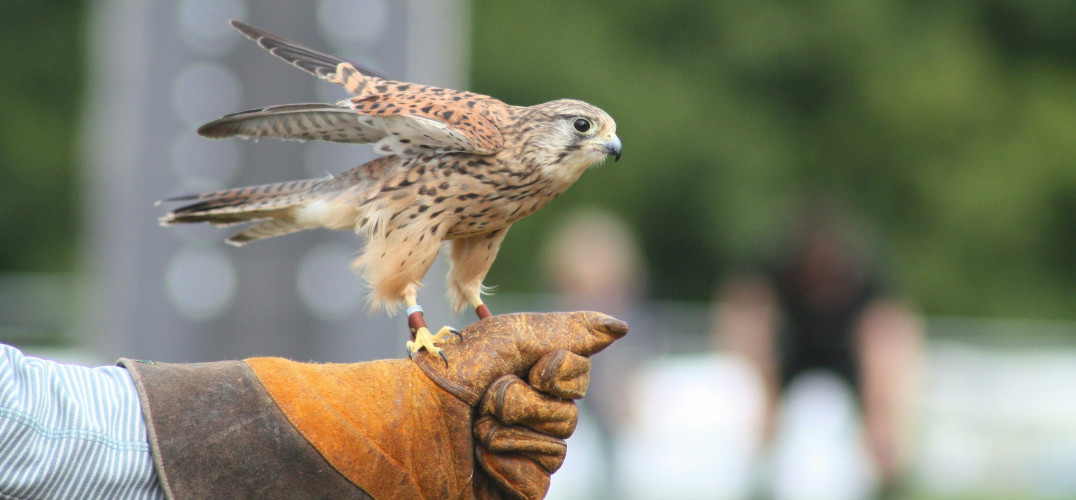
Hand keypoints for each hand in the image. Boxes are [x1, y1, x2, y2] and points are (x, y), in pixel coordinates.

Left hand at [247, 311, 626, 498]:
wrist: (402, 424)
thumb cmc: (448, 375)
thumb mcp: (510, 338)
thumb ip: (570, 331)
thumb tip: (622, 328)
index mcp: (528, 375)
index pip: (577, 374)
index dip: (556, 370)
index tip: (528, 366)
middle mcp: (529, 413)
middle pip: (569, 412)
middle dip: (525, 402)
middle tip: (486, 400)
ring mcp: (522, 453)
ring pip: (557, 447)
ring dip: (508, 433)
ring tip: (472, 430)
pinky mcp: (514, 487)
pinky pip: (536, 478)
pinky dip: (504, 464)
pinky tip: (477, 459)